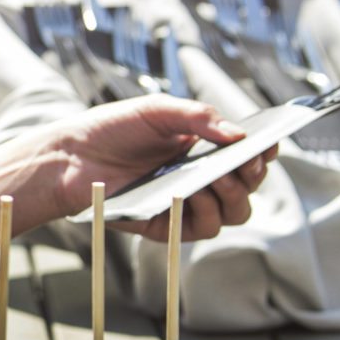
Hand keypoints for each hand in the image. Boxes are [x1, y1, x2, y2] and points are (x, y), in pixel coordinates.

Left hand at [49, 95, 276, 241]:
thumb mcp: (157, 111)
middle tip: (243, 162)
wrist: (70, 156)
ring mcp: (187, 204)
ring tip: (217, 177)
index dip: (265, 150)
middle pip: (249, 187)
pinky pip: (201, 228)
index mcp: (204, 148)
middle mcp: (202, 178)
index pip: (249, 154)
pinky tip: (192, 192)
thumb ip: (198, 118)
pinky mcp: (169, 226)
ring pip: (235, 212)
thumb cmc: (113, 129)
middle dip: (253, 174)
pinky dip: (205, 211)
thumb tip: (238, 136)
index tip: (269, 142)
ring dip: (234, 195)